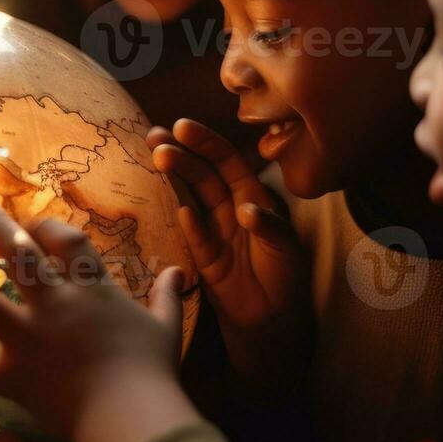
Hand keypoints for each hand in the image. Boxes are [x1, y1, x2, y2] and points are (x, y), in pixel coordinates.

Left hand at [0, 204, 191, 441]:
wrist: (131, 412)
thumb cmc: (153, 371)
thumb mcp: (165, 328)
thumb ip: (167, 297)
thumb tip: (180, 271)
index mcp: (91, 289)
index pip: (67, 243)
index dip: (51, 229)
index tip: (39, 223)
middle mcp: (55, 304)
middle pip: (20, 256)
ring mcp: (29, 337)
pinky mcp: (13, 375)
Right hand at [148, 119, 297, 332]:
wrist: (270, 314)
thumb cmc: (283, 272)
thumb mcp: (286, 247)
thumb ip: (270, 225)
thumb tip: (245, 209)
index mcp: (250, 194)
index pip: (225, 161)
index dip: (205, 142)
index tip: (182, 127)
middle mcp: (227, 205)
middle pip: (201, 173)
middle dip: (180, 153)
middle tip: (156, 139)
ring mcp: (211, 228)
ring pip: (190, 196)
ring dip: (175, 176)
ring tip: (157, 157)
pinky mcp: (202, 255)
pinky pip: (195, 236)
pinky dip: (190, 224)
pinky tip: (182, 210)